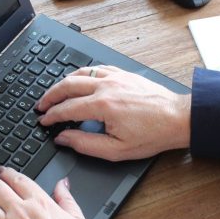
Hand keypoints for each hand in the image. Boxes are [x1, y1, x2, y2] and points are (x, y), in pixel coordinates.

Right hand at [37, 65, 190, 160]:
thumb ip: (85, 144)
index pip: (67, 109)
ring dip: (63, 82)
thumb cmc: (152, 134)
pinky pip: (96, 68)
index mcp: (103, 105)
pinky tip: (78, 80)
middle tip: (41, 105)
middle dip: (50, 96)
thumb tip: (64, 139)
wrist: (178, 119)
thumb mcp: (117, 150)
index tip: (43, 121)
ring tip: (54, 93)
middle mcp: (107, 87)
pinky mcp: (124, 73)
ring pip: (80, 73)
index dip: (51, 116)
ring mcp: (116, 77)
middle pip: (67, 85)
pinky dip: (82, 74)